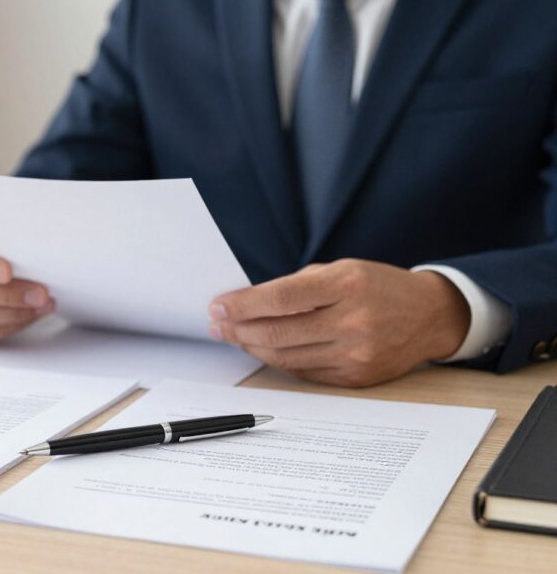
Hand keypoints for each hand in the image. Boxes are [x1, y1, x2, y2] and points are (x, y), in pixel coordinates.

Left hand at [209, 259, 470, 386]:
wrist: (430, 316)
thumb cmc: (377, 287)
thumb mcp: (340, 270)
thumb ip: (296, 286)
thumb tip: (245, 303)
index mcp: (347, 285)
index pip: (281, 299)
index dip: (242, 306)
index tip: (218, 307)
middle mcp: (353, 321)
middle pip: (278, 333)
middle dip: (238, 330)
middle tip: (217, 325)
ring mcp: (356, 354)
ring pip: (286, 357)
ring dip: (252, 347)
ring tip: (233, 336)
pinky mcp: (356, 378)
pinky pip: (303, 372)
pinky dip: (278, 361)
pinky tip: (262, 349)